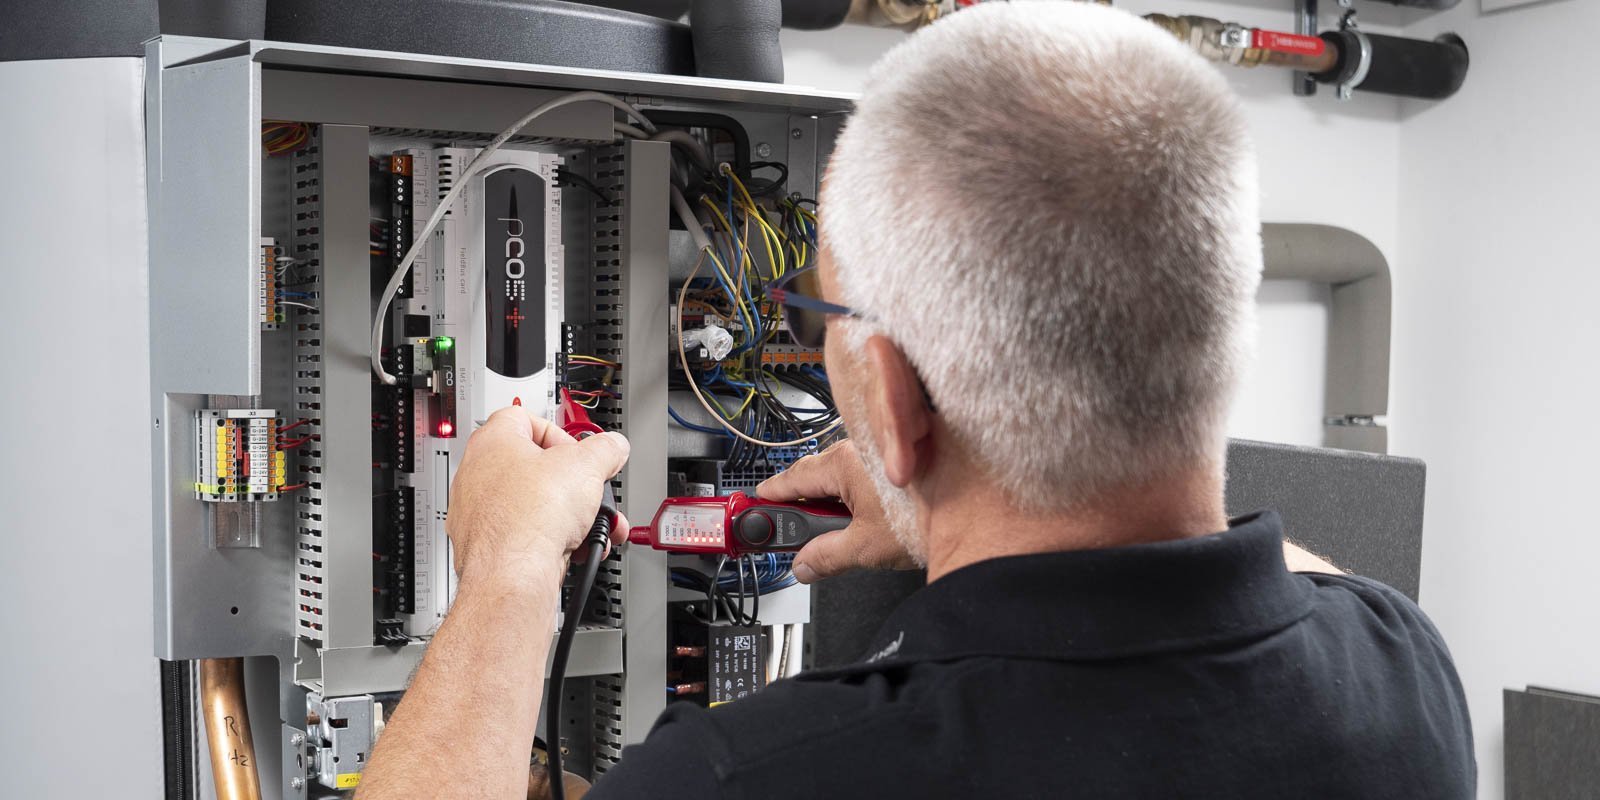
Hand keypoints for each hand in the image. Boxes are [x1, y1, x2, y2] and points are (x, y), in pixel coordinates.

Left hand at [445, 406, 630, 582]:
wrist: (512, 576)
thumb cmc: (528, 518)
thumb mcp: (587, 467)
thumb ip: (606, 449)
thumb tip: (614, 446)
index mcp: (493, 442)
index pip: (525, 419)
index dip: (561, 434)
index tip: (581, 453)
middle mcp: (479, 475)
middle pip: (536, 468)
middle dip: (575, 484)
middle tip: (591, 492)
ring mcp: (480, 513)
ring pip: (536, 506)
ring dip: (572, 516)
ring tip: (594, 526)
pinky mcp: (490, 547)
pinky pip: (529, 534)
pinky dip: (555, 540)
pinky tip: (578, 548)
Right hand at [755, 440, 918, 582]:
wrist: (979, 511)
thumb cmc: (927, 517)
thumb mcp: (866, 548)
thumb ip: (826, 557)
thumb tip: (804, 565)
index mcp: (843, 463)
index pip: (792, 477)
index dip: (772, 494)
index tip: (757, 503)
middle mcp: (859, 447)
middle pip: (817, 475)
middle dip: (806, 502)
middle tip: (798, 532)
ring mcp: (881, 451)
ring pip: (845, 475)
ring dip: (838, 500)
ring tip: (844, 532)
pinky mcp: (901, 459)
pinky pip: (868, 474)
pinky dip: (862, 495)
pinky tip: (873, 519)